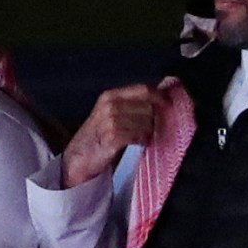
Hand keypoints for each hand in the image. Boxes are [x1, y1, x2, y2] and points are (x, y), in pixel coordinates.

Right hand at [62, 78, 181, 188]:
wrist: (77, 158)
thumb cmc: (96, 136)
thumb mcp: (108, 113)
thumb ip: (128, 105)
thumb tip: (157, 101)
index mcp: (109, 96)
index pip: (143, 90)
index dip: (160, 96)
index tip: (169, 103)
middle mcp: (110, 106)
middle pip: (148, 107)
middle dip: (153, 119)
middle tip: (150, 128)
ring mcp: (110, 121)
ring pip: (146, 123)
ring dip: (148, 132)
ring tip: (142, 138)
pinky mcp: (112, 138)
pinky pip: (139, 136)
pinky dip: (143, 141)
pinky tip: (139, 143)